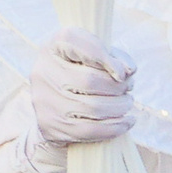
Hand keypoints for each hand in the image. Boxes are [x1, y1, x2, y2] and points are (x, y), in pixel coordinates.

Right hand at [27, 28, 134, 156]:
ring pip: (92, 107)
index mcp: (53, 46)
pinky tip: (126, 122)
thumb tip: (128, 71)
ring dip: (119, 107)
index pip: (75, 42)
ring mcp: (44, 100)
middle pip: (89, 80)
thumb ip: (114, 56)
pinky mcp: (49, 126)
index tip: (124, 72)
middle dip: (118, 87)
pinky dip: (114, 127)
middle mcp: (43, 71)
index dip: (104, 56)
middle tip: (129, 88)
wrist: (55, 107)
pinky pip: (88, 130)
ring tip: (127, 103)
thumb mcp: (96, 57)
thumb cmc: (82, 73)